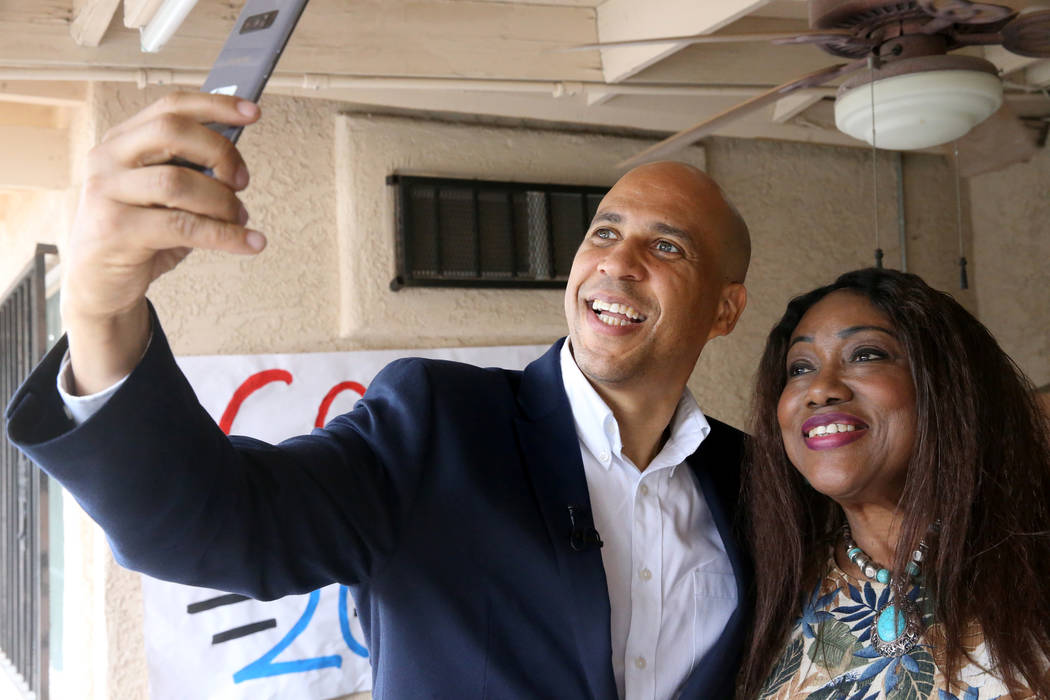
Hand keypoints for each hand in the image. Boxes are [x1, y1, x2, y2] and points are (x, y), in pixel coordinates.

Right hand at [61, 91, 263, 393]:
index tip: (252, 112)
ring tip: (239, 218)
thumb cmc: (142, 233)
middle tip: (242, 180)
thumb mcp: (167, 196)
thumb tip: (237, 160)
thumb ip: (192, 171)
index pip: (171, 106)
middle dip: (219, 151)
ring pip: (179, 182)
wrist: (100, 284)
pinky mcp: (116, 229)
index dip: (215, 105)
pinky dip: (226, 235)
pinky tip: (249, 242)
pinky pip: (184, 226)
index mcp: (122, 141)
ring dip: (223, 201)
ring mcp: (107, 193)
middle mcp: (109, 159)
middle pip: (172, 131)